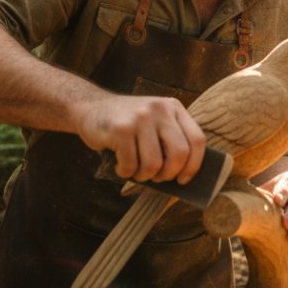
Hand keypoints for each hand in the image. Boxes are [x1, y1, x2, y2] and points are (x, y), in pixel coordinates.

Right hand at [76, 93, 205, 184]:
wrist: (89, 107)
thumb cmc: (126, 125)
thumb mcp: (153, 122)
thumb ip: (169, 140)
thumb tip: (183, 177)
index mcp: (173, 107)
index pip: (197, 140)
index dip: (193, 165)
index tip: (183, 179)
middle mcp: (160, 109)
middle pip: (179, 153)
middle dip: (168, 174)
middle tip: (157, 178)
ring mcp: (140, 117)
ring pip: (153, 164)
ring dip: (143, 176)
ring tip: (134, 170)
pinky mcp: (120, 128)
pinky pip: (130, 165)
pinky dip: (125, 172)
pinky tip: (119, 165)